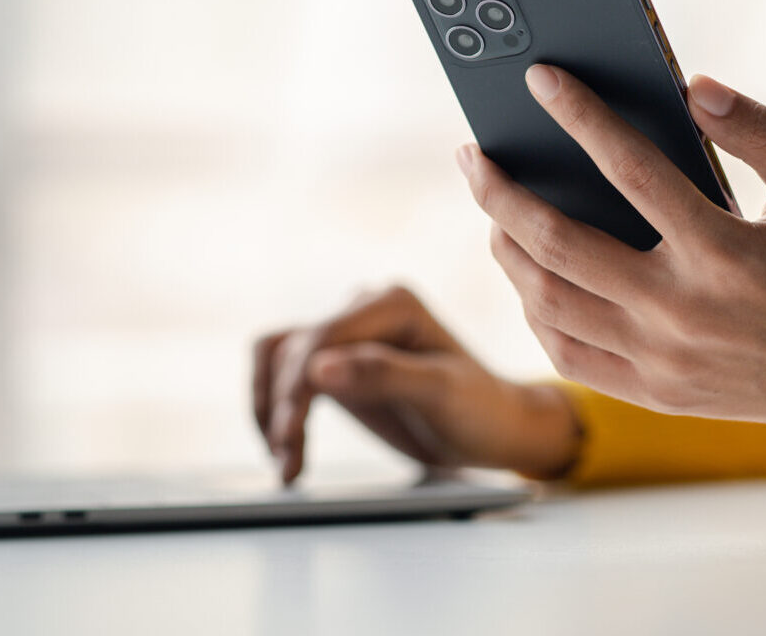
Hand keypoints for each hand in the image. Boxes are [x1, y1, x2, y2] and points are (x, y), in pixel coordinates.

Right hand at [252, 285, 581, 483]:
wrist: (495, 430)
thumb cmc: (480, 409)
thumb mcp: (440, 393)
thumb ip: (382, 375)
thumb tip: (318, 369)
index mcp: (391, 304)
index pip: (320, 337)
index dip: (294, 386)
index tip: (288, 434)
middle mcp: (364, 309)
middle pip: (293, 351)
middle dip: (281, 407)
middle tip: (285, 459)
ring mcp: (348, 336)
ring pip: (279, 361)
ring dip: (270, 408)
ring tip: (282, 460)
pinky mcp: (338, 364)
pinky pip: (287, 377)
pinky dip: (278, 411)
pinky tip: (285, 450)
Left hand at [457, 65, 765, 444]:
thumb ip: (761, 132)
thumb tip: (691, 86)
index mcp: (725, 254)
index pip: (630, 170)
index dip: (580, 116)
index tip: (540, 78)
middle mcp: (683, 312)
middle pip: (559, 245)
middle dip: (501, 193)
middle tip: (471, 154)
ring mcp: (662, 361)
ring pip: (549, 303)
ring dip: (506, 249)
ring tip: (492, 208)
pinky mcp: (655, 393)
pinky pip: (567, 352)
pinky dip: (534, 309)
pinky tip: (526, 271)